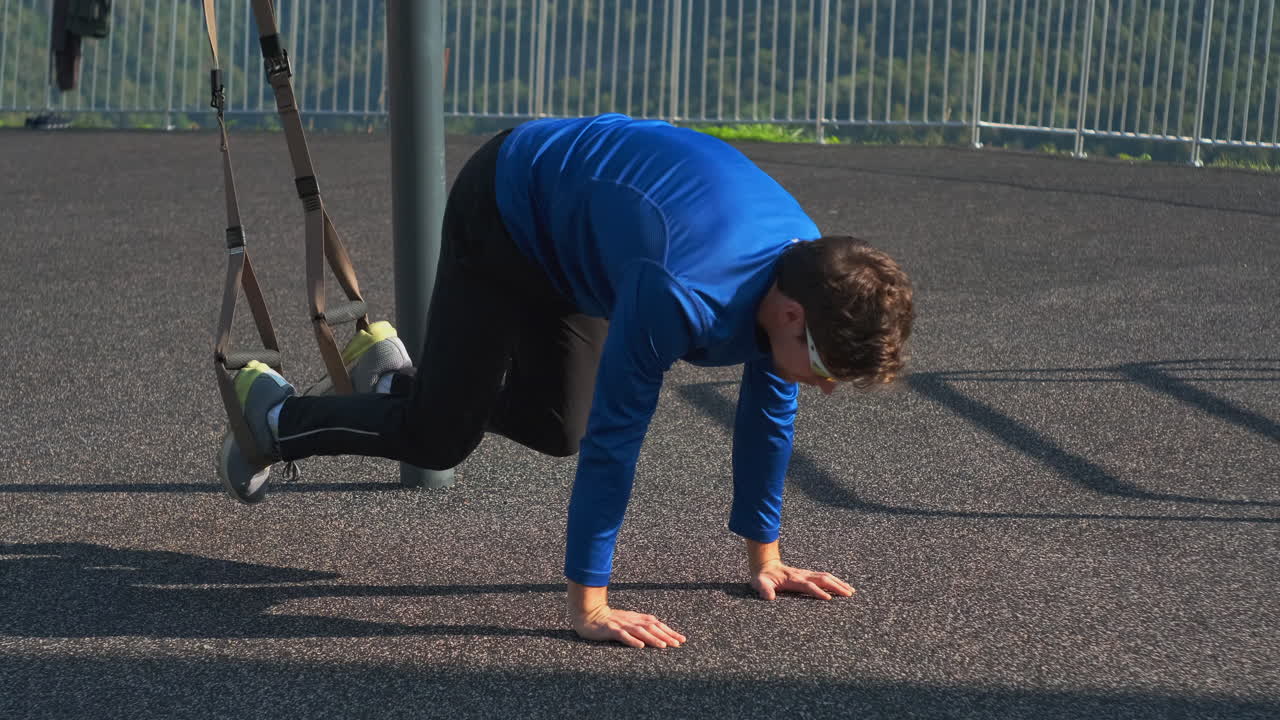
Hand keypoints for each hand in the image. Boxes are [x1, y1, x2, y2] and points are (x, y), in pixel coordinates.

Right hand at [572, 605, 686, 648]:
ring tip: (663, 645)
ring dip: (653, 638)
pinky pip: (623, 635)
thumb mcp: (628, 621)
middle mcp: (632, 620)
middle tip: (678, 643)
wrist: (590, 615)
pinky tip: (640, 646)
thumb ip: (641, 626)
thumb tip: (658, 632)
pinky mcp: (611, 630)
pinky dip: (632, 640)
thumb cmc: (610, 621)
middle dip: (666, 635)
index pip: (657, 624)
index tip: (682, 639)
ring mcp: (622, 625)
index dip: (670, 631)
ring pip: (640, 631)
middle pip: (652, 627)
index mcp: (637, 618)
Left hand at [751, 561, 855, 600]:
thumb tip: (769, 597)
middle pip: (822, 579)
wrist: (765, 566)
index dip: (818, 591)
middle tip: (849, 594)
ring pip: (826, 577)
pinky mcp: (808, 575)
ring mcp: (806, 574)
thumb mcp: (759, 583)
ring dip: (839, 583)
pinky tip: (842, 586)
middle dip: (836, 586)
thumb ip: (764, 589)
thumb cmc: (763, 578)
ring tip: (851, 591)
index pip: (808, 585)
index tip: (829, 598)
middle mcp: (802, 575)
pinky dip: (835, 581)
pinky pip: (824, 577)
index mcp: (793, 579)